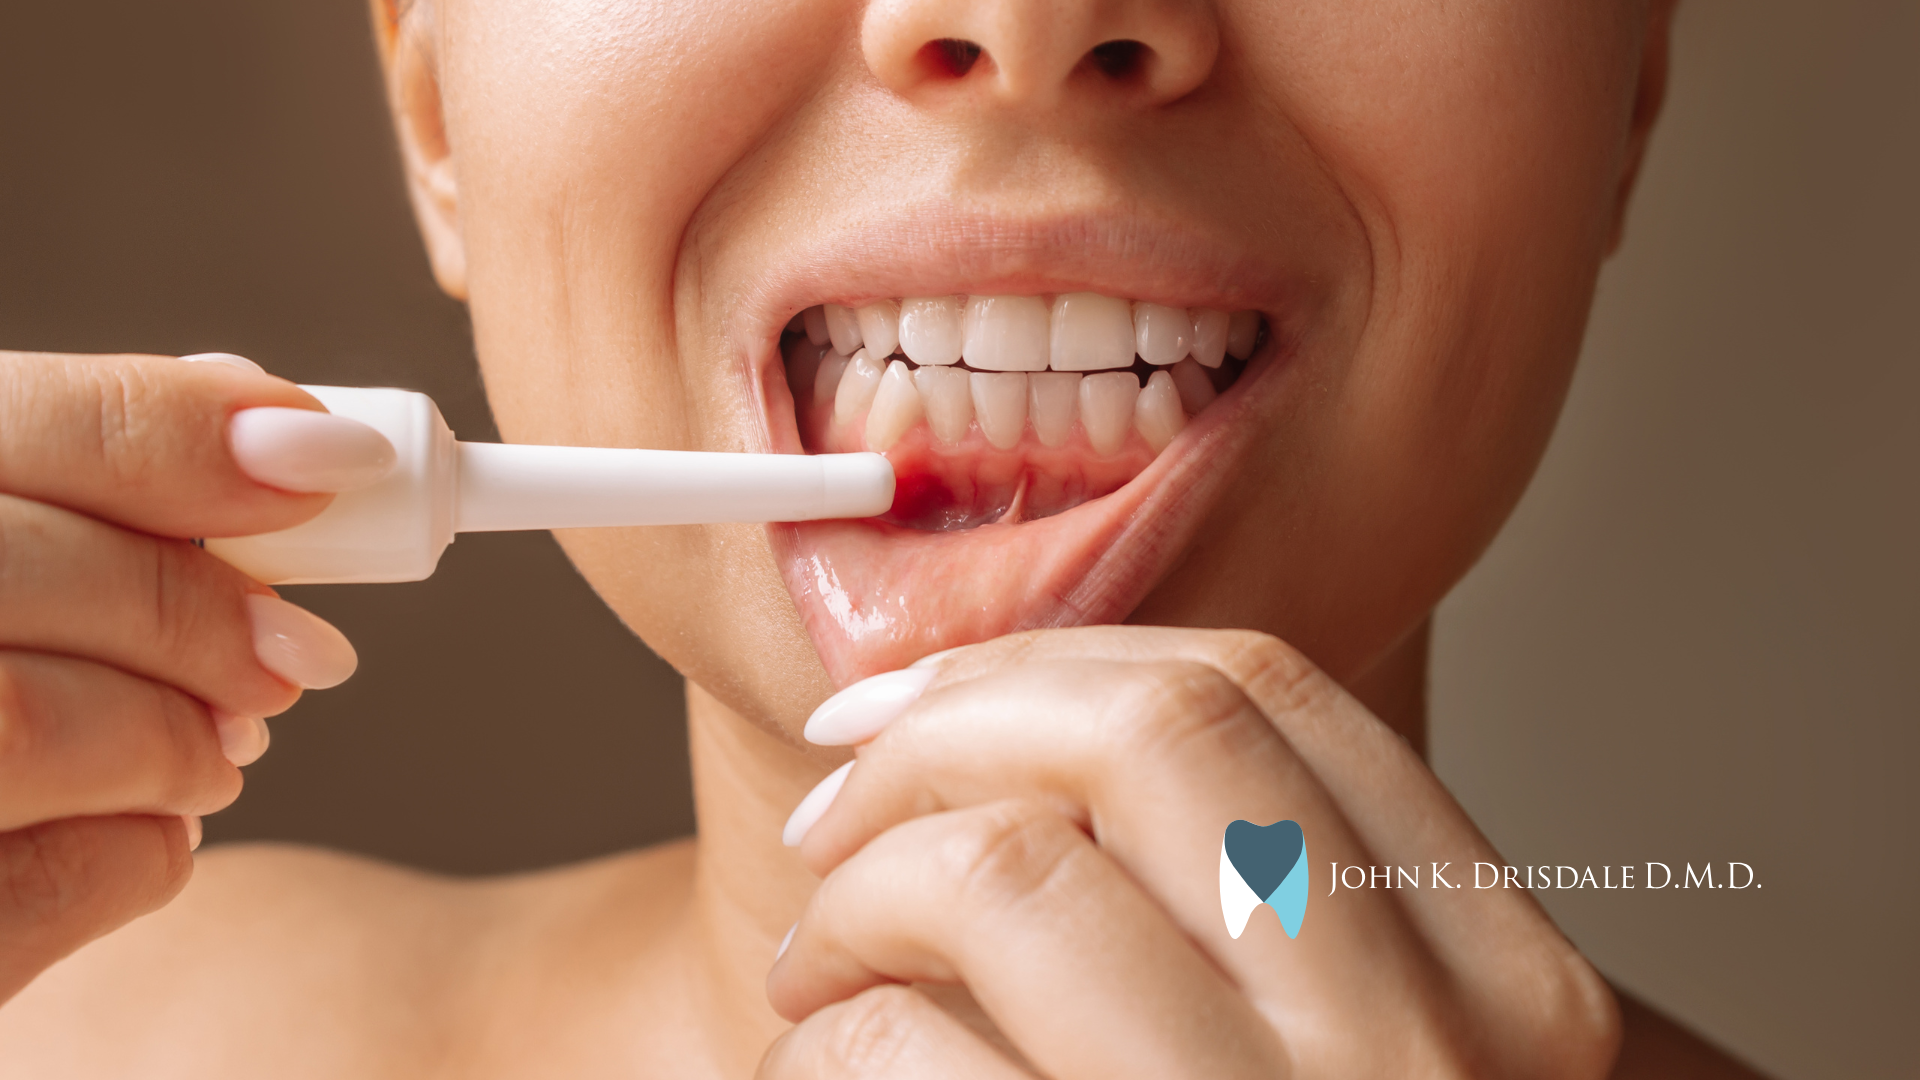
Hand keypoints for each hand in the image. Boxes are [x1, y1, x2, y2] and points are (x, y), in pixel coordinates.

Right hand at [0, 350, 385, 1004]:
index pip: (11, 424)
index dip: (183, 433)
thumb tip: (289, 436)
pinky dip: (138, 853)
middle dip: (192, 612)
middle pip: (26, 575)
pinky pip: (36, 891)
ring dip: (174, 736)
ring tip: (216, 747)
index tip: (329, 455)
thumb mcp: (1, 552)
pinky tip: (148, 826)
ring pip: (30, 723)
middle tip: (293, 651)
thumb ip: (85, 494)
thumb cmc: (1, 645)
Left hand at [763, 627, 1619, 1077]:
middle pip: (1140, 739)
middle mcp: (1417, 1070)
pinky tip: (831, 1069)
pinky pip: (898, 1056)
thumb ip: (1266, 907)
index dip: (1045, 664)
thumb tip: (1011, 707)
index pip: (1257, 698)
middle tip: (837, 804)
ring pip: (1003, 878)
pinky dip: (823, 1039)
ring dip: (857, 894)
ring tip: (825, 966)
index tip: (910, 705)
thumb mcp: (1346, 1060)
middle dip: (939, 733)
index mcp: (1502, 991)